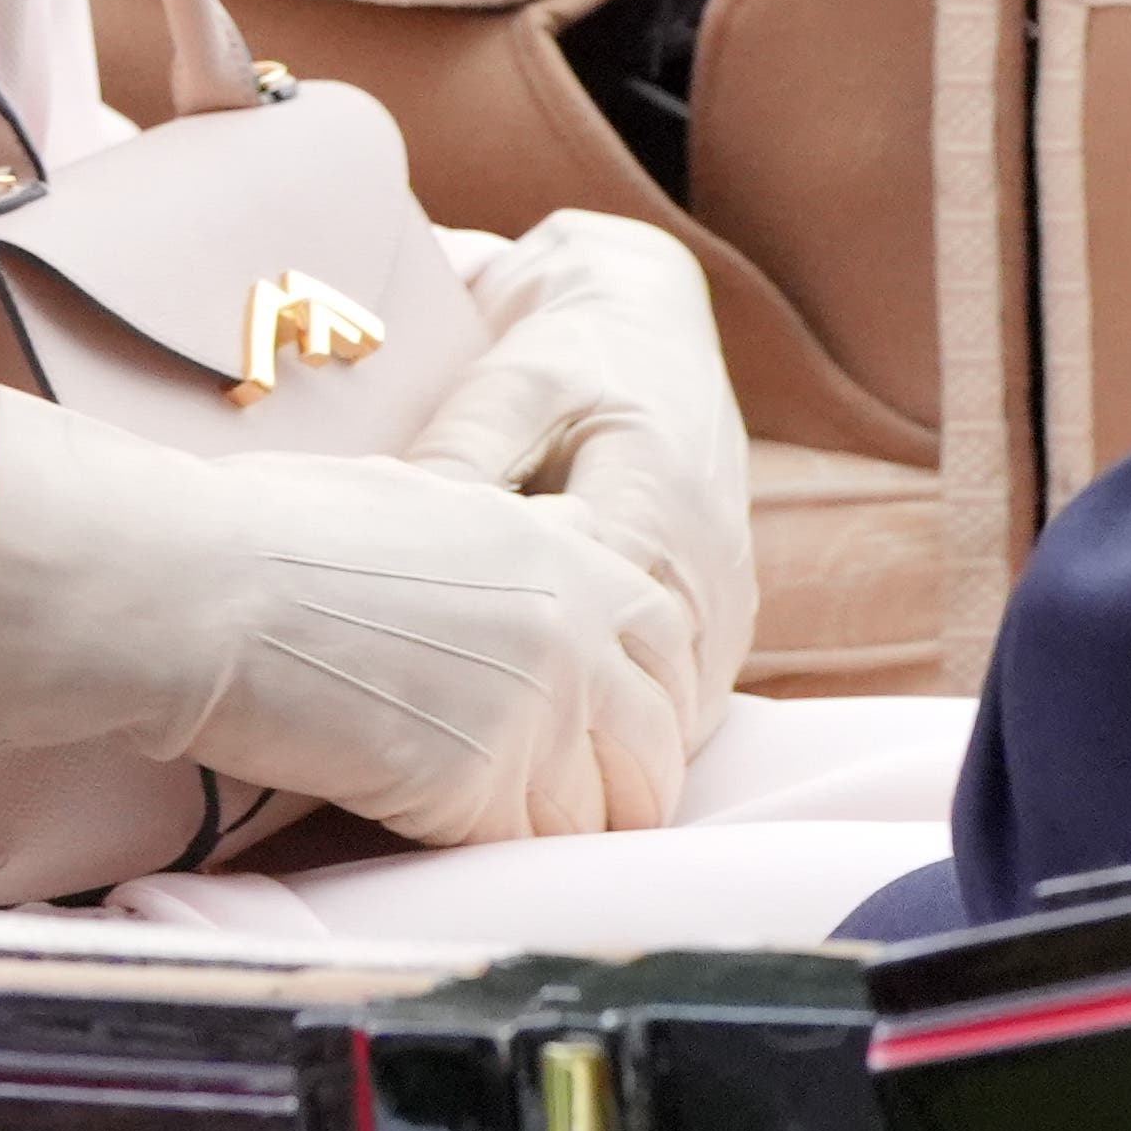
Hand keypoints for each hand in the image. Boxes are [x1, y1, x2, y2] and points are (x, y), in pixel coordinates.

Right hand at [0, 394, 692, 852]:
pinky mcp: (486, 786)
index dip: (632, 699)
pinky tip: (410, 824)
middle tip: (537, 805)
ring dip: (539, 829)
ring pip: (597, 816)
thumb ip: (486, 542)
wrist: (194, 586)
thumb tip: (523, 543)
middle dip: (612, 787)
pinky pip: (518, 854)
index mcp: (553, 550)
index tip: (588, 731)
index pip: (661, 646)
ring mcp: (540, 709)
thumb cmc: (253, 531)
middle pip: (655, 748)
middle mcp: (571, 627)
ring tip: (457, 819)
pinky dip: (475, 854)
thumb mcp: (400, 500)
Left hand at [403, 214, 757, 750]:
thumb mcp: (509, 387)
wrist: (647, 328)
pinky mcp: (727, 617)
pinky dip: (637, 734)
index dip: (539, 689)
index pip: (604, 623)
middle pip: (649, 688)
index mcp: (655, 500)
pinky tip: (572, 764)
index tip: (469, 731)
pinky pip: (689, 700)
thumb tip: (403, 540)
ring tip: (528, 803)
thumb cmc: (563, 357)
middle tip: (495, 802)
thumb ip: (464, 460)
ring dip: (615, 753)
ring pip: (677, 709)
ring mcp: (727, 598)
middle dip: (581, 749)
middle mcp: (707, 563)